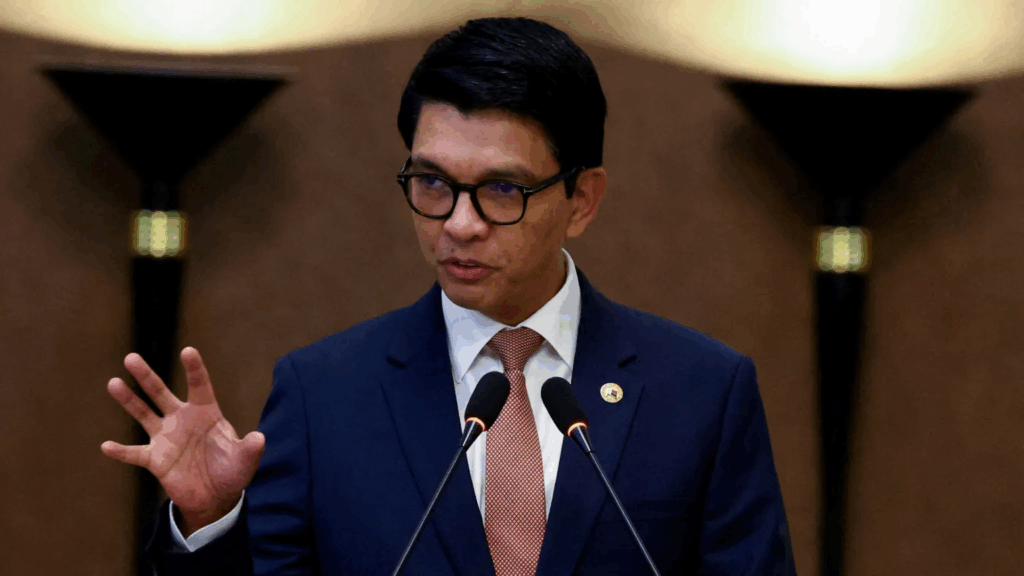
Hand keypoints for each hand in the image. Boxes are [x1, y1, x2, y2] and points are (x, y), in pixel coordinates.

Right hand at [101, 347, 264, 536]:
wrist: (215, 497)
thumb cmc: (232, 472)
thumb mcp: (245, 461)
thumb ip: (250, 449)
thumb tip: (260, 438)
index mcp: (206, 413)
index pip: (200, 386)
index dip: (195, 369)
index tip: (188, 351)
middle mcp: (182, 420)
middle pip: (161, 393)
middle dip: (146, 376)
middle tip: (131, 357)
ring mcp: (166, 437)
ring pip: (144, 414)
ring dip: (129, 400)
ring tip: (113, 382)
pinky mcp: (155, 459)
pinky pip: (135, 453)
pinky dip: (121, 451)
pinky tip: (106, 446)